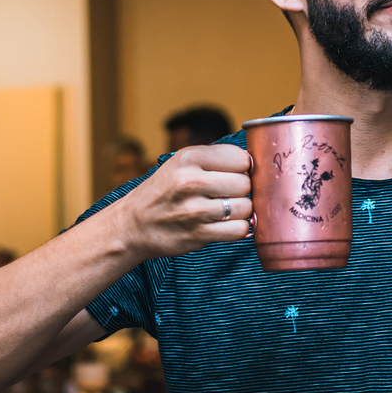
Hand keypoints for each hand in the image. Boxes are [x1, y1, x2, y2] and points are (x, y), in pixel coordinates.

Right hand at [116, 144, 252, 260]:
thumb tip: (257, 163)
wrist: (134, 225)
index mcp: (189, 157)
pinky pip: (238, 230)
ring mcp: (194, 210)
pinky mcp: (198, 234)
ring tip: (226, 210)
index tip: (233, 174)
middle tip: (228, 194)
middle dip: (242, 190)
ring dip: (241, 211)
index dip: (242, 168)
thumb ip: (215, 159)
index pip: (241, 158)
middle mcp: (190, 181)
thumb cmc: (165, 190)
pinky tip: (225, 225)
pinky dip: (237, 229)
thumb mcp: (182, 162)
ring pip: (245, 207)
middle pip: (245, 183)